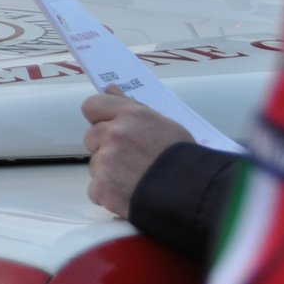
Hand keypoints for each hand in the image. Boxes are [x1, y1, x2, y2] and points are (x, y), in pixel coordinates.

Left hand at [80, 85, 193, 218]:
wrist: (192, 195)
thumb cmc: (183, 160)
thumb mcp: (163, 125)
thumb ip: (132, 107)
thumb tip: (110, 88)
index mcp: (130, 116)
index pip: (92, 105)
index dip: (99, 117)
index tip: (109, 125)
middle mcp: (114, 135)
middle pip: (91, 136)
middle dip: (105, 146)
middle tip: (131, 158)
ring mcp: (106, 161)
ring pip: (95, 164)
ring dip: (108, 171)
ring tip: (135, 178)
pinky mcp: (102, 187)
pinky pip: (95, 189)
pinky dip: (108, 194)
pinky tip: (129, 194)